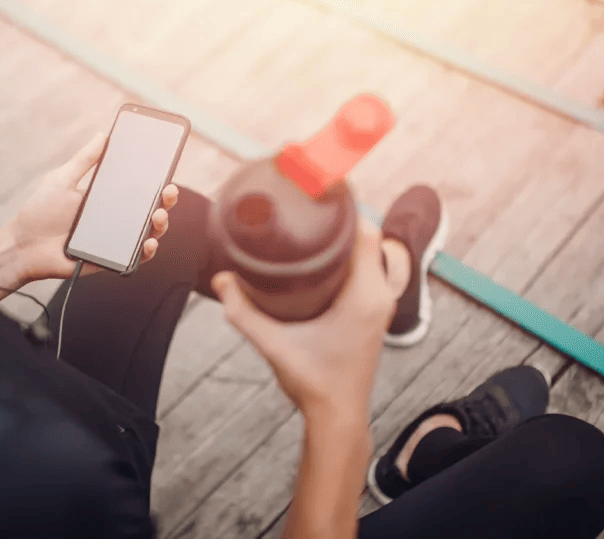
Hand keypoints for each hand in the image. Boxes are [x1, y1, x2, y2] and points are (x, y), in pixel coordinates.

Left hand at [11, 132, 178, 283]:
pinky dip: (146, 251)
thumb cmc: (40, 212)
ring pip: (148, 232)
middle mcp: (115, 218)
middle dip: (166, 199)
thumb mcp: (62, 179)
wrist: (23, 245)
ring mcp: (115, 239)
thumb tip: (103, 135)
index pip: (139, 187)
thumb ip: (84, 160)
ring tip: (157, 215)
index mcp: (107, 197)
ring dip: (160, 224)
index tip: (167, 167)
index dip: (156, 179)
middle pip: (150, 209)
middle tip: (168, 190)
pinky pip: (135, 258)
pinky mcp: (110, 259)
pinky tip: (148, 242)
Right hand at [211, 215, 398, 420]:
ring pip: (383, 254)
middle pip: (376, 237)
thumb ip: (243, 311)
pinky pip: (379, 271)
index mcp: (364, 296)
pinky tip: (334, 255)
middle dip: (348, 217)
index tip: (324, 188)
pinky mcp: (377, 313)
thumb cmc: (313, 382)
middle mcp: (380, 296)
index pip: (367, 234)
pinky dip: (363, 256)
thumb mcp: (273, 343)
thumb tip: (221, 279)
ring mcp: (383, 306)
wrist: (337, 415)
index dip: (349, 207)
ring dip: (360, 237)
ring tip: (326, 227)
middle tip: (316, 206)